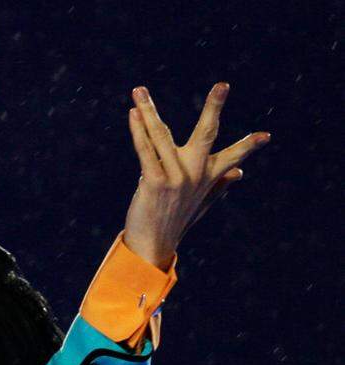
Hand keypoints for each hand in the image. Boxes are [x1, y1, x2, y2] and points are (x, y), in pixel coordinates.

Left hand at [123, 82, 270, 269]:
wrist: (152, 245)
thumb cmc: (174, 222)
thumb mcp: (200, 202)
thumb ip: (219, 184)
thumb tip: (240, 172)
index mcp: (208, 178)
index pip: (232, 157)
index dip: (248, 146)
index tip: (266, 136)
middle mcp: (195, 174)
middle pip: (207, 134)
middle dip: (214, 108)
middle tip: (223, 85)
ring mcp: (176, 177)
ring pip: (162, 135)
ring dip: (149, 110)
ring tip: (139, 90)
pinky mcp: (155, 182)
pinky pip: (145, 150)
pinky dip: (138, 130)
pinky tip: (132, 113)